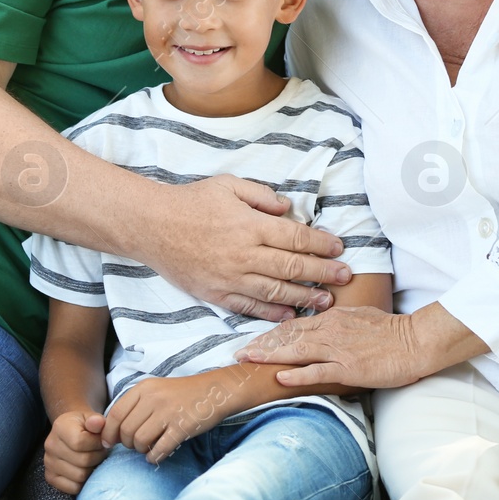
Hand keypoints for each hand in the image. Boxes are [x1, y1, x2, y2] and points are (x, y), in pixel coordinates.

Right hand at [43, 410, 107, 494]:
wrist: (70, 430)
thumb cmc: (84, 425)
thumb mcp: (91, 418)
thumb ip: (97, 420)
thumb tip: (99, 423)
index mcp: (60, 427)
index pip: (80, 442)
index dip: (97, 444)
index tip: (102, 441)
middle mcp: (50, 445)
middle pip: (82, 461)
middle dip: (97, 457)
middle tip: (100, 451)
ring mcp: (48, 462)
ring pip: (80, 476)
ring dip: (92, 469)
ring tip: (93, 459)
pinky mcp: (50, 477)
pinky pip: (73, 487)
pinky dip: (83, 482)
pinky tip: (84, 469)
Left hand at [101, 376, 232, 463]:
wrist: (214, 391)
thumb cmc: (181, 393)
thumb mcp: (155, 389)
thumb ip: (134, 404)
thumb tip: (112, 430)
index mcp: (144, 388)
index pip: (115, 413)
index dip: (109, 432)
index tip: (110, 442)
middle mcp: (153, 398)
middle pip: (126, 430)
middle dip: (127, 443)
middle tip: (135, 444)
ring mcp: (168, 412)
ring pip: (140, 440)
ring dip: (140, 450)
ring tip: (147, 447)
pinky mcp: (182, 426)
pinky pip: (159, 449)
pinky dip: (154, 457)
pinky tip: (156, 455)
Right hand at [142, 174, 350, 321]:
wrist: (152, 226)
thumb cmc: (191, 201)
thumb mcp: (228, 185)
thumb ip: (261, 195)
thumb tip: (287, 208)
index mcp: (250, 225)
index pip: (296, 238)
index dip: (321, 244)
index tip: (339, 248)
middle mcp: (244, 254)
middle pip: (293, 267)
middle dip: (323, 273)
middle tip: (346, 277)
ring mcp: (230, 278)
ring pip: (276, 291)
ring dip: (304, 296)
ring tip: (326, 300)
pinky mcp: (216, 294)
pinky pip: (250, 307)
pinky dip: (272, 313)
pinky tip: (290, 314)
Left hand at [234, 305, 445, 389]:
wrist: (415, 341)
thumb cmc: (391, 331)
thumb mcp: (359, 317)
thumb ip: (337, 321)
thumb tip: (322, 323)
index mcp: (332, 318)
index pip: (293, 324)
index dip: (270, 333)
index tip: (252, 340)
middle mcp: (330, 330)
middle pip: (288, 336)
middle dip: (262, 344)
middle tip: (238, 353)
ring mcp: (338, 349)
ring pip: (297, 350)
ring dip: (270, 356)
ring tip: (249, 361)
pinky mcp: (348, 367)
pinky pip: (318, 370)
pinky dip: (298, 373)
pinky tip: (281, 376)